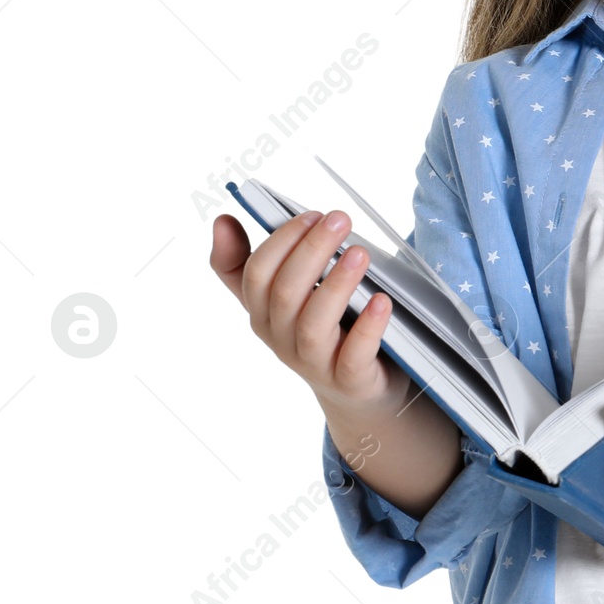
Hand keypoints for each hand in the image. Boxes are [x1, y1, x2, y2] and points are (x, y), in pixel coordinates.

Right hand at [209, 209, 411, 421]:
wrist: (355, 389)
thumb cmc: (320, 329)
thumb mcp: (281, 299)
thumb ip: (248, 264)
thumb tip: (222, 221)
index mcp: (262, 313)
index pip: (257, 274)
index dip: (282, 240)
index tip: (311, 214)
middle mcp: (281, 339)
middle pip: (285, 292)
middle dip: (312, 250)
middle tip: (340, 219)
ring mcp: (314, 363)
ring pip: (314, 323)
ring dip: (337, 284)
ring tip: (360, 252)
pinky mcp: (348, 380)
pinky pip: (354, 355)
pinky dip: (368, 327)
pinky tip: (382, 300)